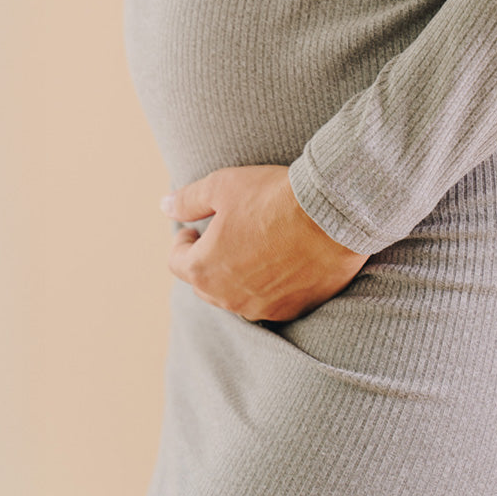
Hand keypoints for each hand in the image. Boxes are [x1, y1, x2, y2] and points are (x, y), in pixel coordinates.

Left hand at [160, 164, 370, 322]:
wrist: (333, 213)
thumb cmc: (273, 196)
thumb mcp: (222, 186)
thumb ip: (188, 199)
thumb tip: (164, 206)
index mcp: (204, 269)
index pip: (177, 262)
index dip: (183, 241)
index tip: (195, 228)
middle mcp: (228, 298)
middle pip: (206, 282)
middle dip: (209, 260)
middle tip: (226, 234)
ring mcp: (262, 308)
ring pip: (238, 295)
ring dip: (239, 275)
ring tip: (256, 246)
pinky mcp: (294, 309)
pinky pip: (271, 301)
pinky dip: (271, 285)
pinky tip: (284, 259)